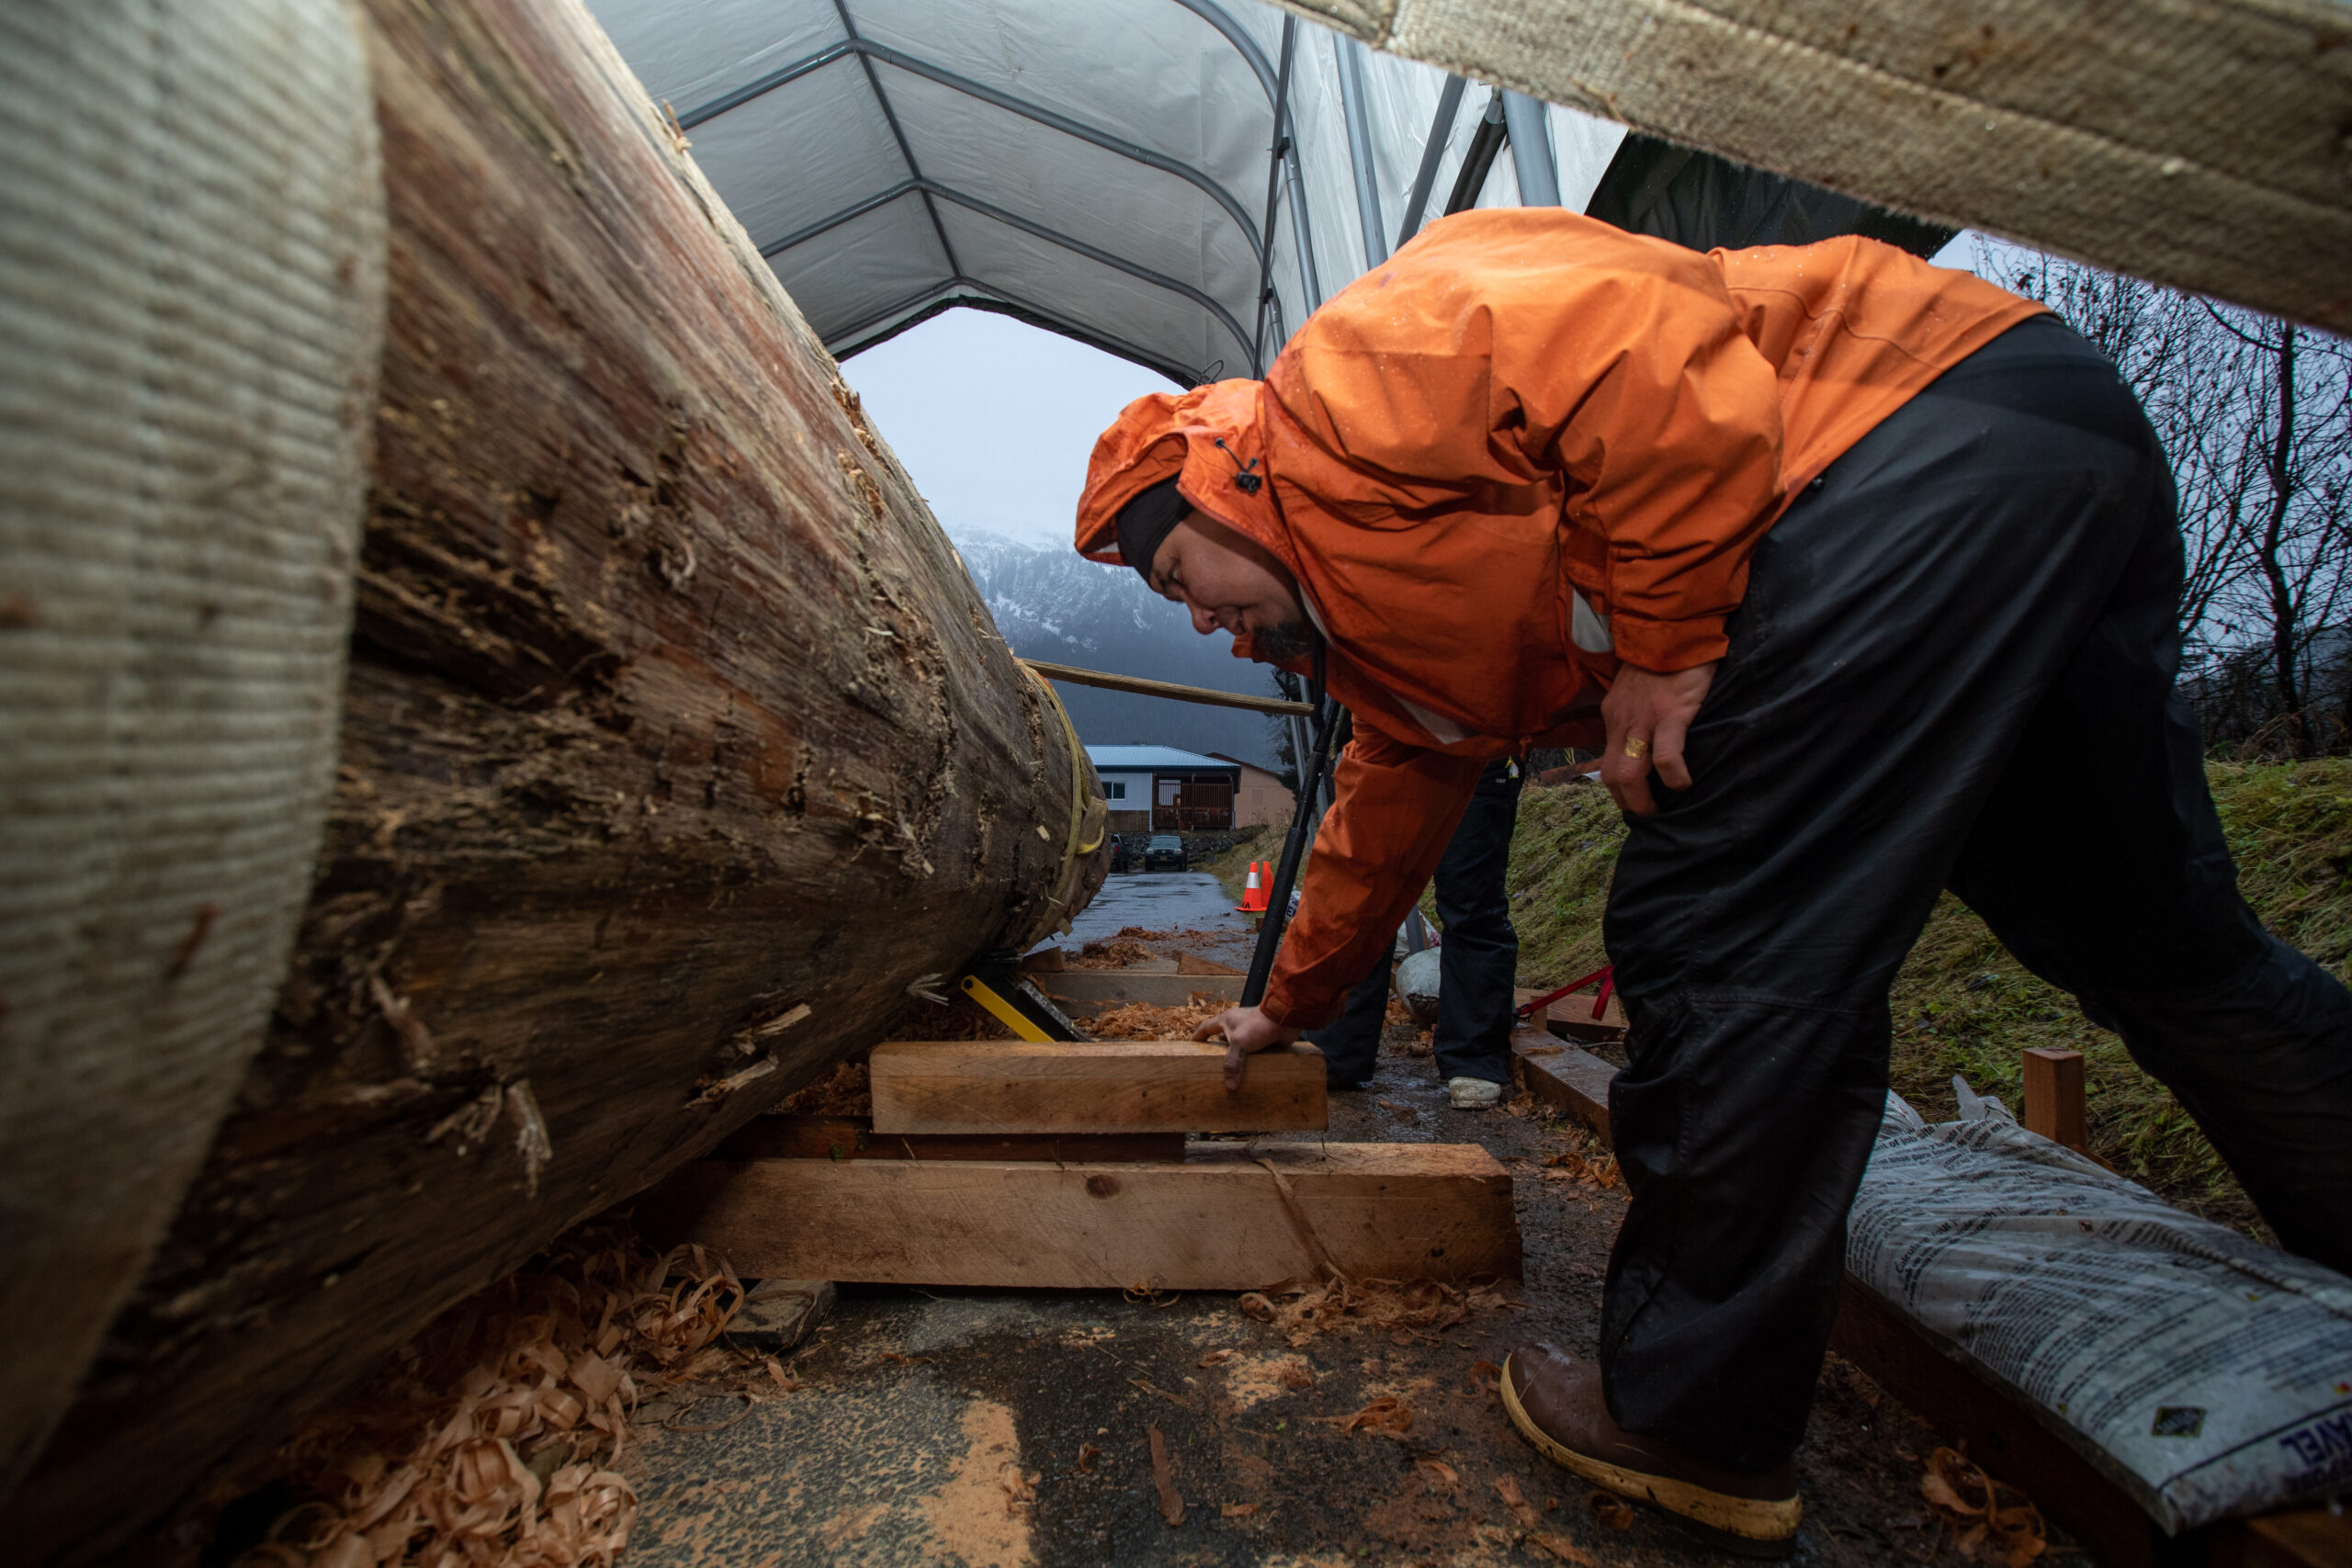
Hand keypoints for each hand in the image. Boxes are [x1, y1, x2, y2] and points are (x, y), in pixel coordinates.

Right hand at [1195, 1006, 1302, 1090]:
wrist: (1285, 1019)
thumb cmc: (1259, 1025)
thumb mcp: (1240, 1043)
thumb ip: (1232, 1064)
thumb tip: (1230, 1086)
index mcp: (1226, 1020)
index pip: (1206, 1027)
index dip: (1198, 1036)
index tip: (1192, 1044)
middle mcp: (1237, 1025)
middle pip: (1221, 1037)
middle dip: (1217, 1049)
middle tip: (1211, 1063)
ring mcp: (1251, 1032)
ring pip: (1239, 1046)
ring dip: (1235, 1056)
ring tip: (1230, 1071)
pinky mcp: (1263, 1039)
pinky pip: (1253, 1052)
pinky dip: (1251, 1060)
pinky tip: (1250, 1071)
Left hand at [1600, 661, 1716, 816]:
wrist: (1678, 627)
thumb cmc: (1665, 658)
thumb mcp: (1637, 688)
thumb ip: (1636, 713)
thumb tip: (1645, 740)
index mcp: (1614, 714)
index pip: (1606, 760)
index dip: (1618, 786)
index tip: (1632, 800)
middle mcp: (1621, 720)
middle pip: (1611, 774)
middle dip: (1626, 802)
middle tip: (1645, 815)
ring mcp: (1644, 718)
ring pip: (1629, 772)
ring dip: (1642, 800)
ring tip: (1660, 811)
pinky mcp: (1670, 714)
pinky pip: (1666, 756)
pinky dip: (1673, 777)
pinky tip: (1685, 784)